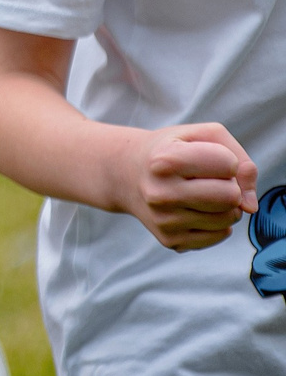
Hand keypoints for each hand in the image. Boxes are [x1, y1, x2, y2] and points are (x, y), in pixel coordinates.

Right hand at [118, 122, 257, 249]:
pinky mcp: (170, 240)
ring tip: (201, 193)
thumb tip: (250, 207)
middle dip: (230, 186)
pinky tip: (196, 210)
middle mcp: (160, 193)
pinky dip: (217, 222)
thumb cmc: (172, 149)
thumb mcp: (201, 135)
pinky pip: (220, 235)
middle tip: (209, 179)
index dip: (226, 159)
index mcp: (164, 161)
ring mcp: (163, 220)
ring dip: (225, 205)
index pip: (229, 164)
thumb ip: (240, 157)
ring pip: (229, 218)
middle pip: (230, 197)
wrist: (125, 173)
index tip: (205, 157)